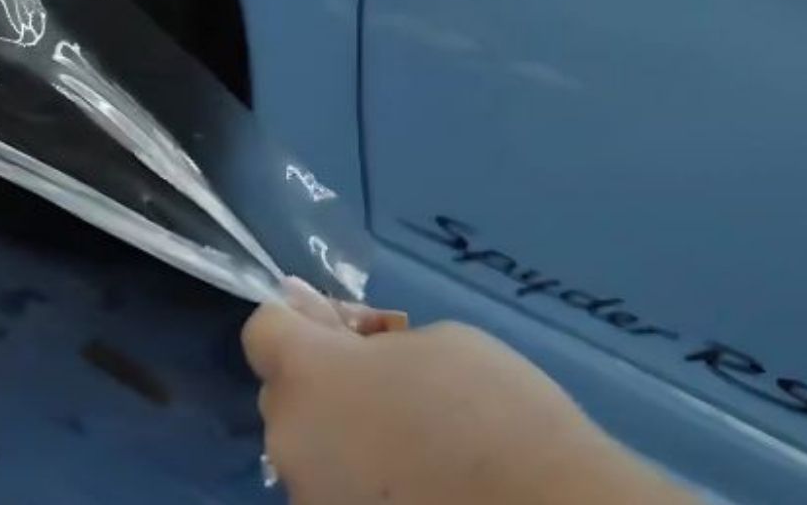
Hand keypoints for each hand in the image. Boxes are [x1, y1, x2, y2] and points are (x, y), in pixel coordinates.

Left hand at [244, 279, 689, 504]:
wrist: (542, 504)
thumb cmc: (492, 408)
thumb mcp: (436, 340)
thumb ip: (368, 340)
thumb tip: (336, 344)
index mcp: (305, 374)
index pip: (264, 328)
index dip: (302, 319)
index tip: (350, 329)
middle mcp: (286, 437)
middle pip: (286, 392)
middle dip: (326, 381)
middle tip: (393, 384)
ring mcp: (306, 492)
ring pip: (309, 445)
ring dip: (341, 433)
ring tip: (410, 440)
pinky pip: (332, 485)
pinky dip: (358, 477)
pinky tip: (413, 479)